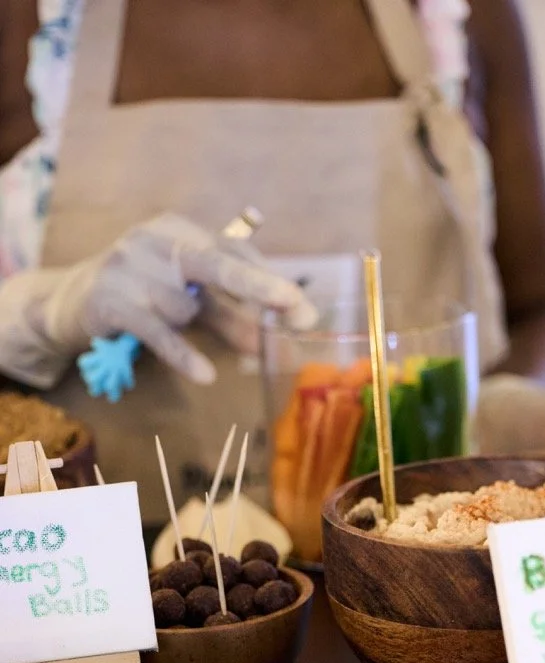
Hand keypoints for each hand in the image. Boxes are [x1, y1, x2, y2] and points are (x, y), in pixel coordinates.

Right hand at [0, 213, 315, 387]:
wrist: (69, 303)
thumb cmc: (141, 297)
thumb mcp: (190, 303)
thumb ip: (230, 318)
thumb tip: (272, 342)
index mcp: (181, 230)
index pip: (235, 254)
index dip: (270, 283)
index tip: (303, 312)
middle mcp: (156, 239)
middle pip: (218, 265)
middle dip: (259, 286)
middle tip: (296, 307)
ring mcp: (131, 266)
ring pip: (187, 308)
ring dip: (185, 326)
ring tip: (161, 319)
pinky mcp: (112, 301)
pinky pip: (158, 333)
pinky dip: (182, 355)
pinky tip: (205, 376)